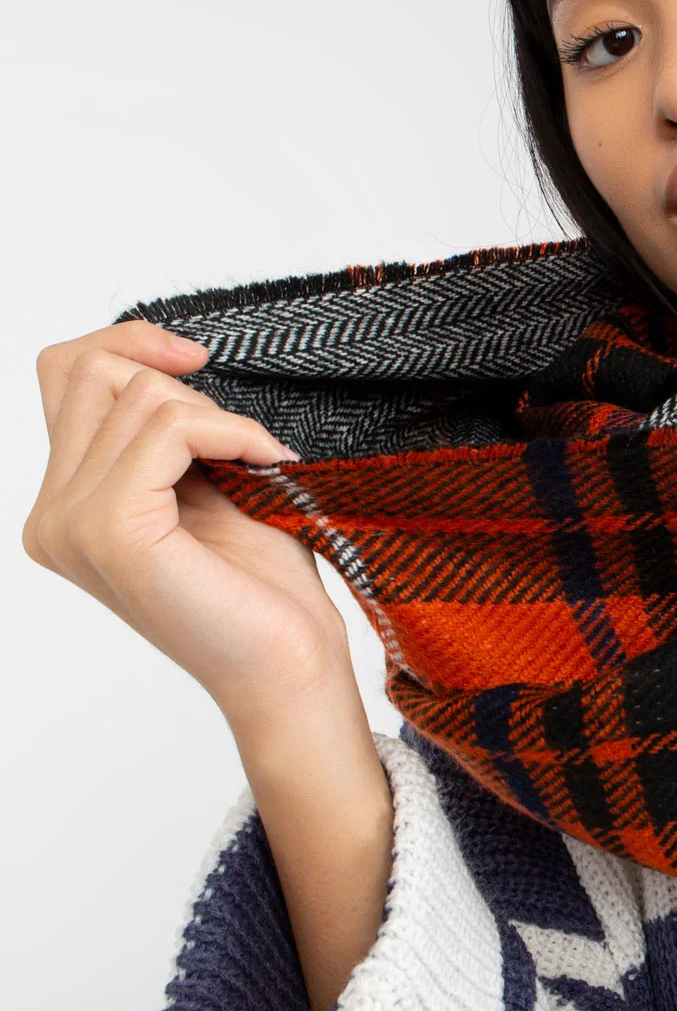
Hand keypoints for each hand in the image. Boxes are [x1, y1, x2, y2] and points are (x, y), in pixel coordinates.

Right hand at [24, 320, 394, 1010]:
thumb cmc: (260, 590)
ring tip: (258, 464)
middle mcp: (51, 518)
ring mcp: (72, 526)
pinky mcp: (112, 531)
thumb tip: (156, 354)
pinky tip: (266, 463)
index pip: (62, 376)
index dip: (127, 342)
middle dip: (177, 383)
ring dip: (216, 416)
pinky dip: (229, 432)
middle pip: (90, 373)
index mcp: (64, 506)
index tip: (196, 357)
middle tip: (241, 437)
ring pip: (135, 396)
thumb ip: (159, 430)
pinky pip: (165, 429)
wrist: (291, 668)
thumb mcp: (203, 485)